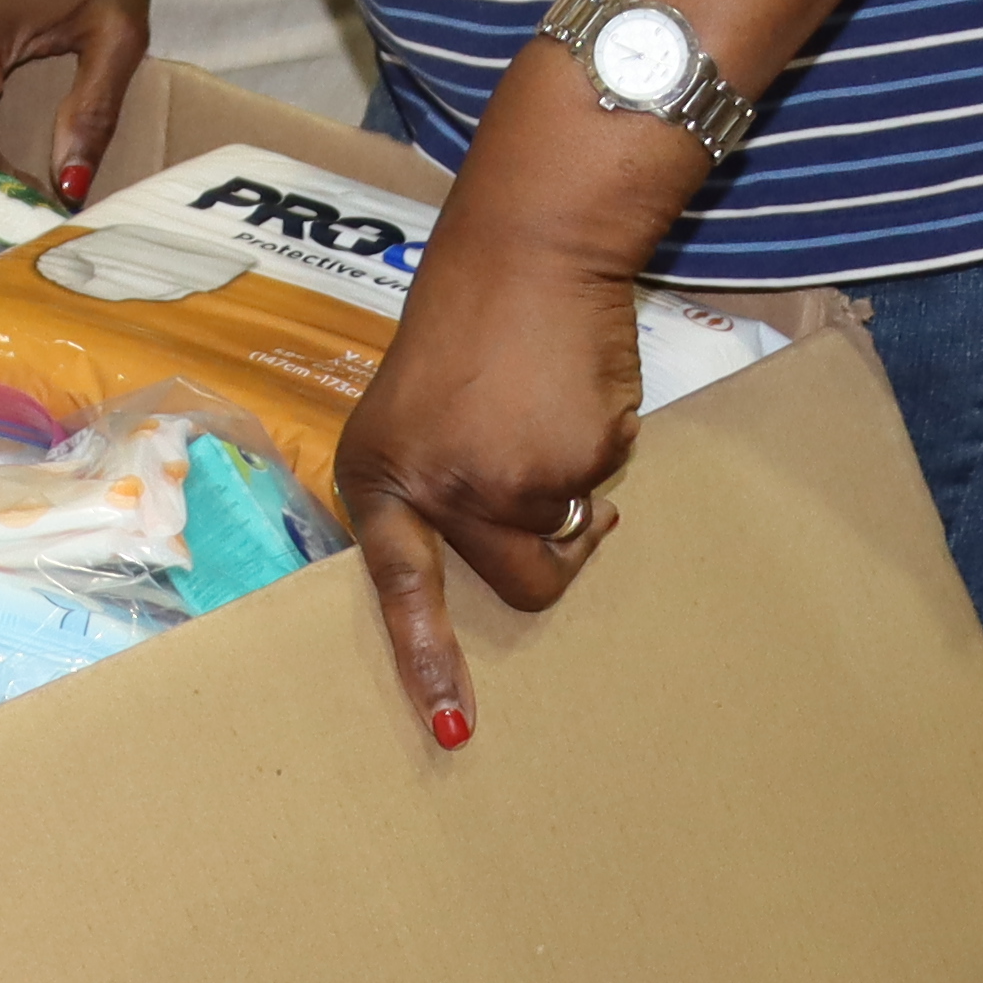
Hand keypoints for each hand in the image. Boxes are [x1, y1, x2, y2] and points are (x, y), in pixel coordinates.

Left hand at [332, 208, 647, 756]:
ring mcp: (501, 482)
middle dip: (556, 553)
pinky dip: (603, 451)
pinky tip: (572, 393)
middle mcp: (431, 491)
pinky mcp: (571, 464)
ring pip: (569, 538)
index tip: (455, 730)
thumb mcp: (417, 412)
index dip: (429, 660)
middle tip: (558, 485)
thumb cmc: (471, 330)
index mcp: (378, 479)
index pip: (399, 590)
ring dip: (577, 489)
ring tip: (548, 411)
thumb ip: (435, 489)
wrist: (528, 251)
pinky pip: (604, 490)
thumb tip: (501, 563)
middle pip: (518, 586)